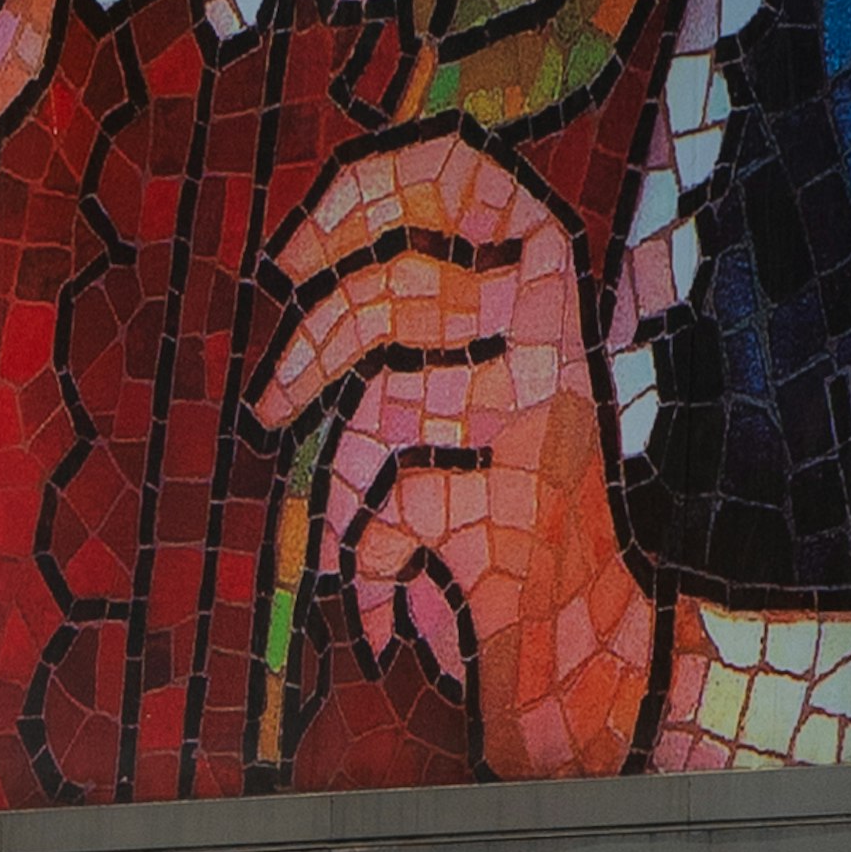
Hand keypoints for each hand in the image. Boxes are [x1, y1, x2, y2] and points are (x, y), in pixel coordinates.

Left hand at [252, 135, 656, 777]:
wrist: (582, 662)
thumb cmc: (500, 540)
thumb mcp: (452, 419)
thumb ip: (403, 351)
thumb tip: (300, 279)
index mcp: (550, 314)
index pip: (483, 190)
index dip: (385, 189)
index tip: (297, 243)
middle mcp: (560, 353)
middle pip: (409, 284)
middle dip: (312, 339)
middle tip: (269, 398)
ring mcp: (545, 427)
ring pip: (390, 401)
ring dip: (338, 472)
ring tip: (317, 496)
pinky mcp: (520, 509)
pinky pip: (394, 511)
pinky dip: (367, 566)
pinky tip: (382, 614)